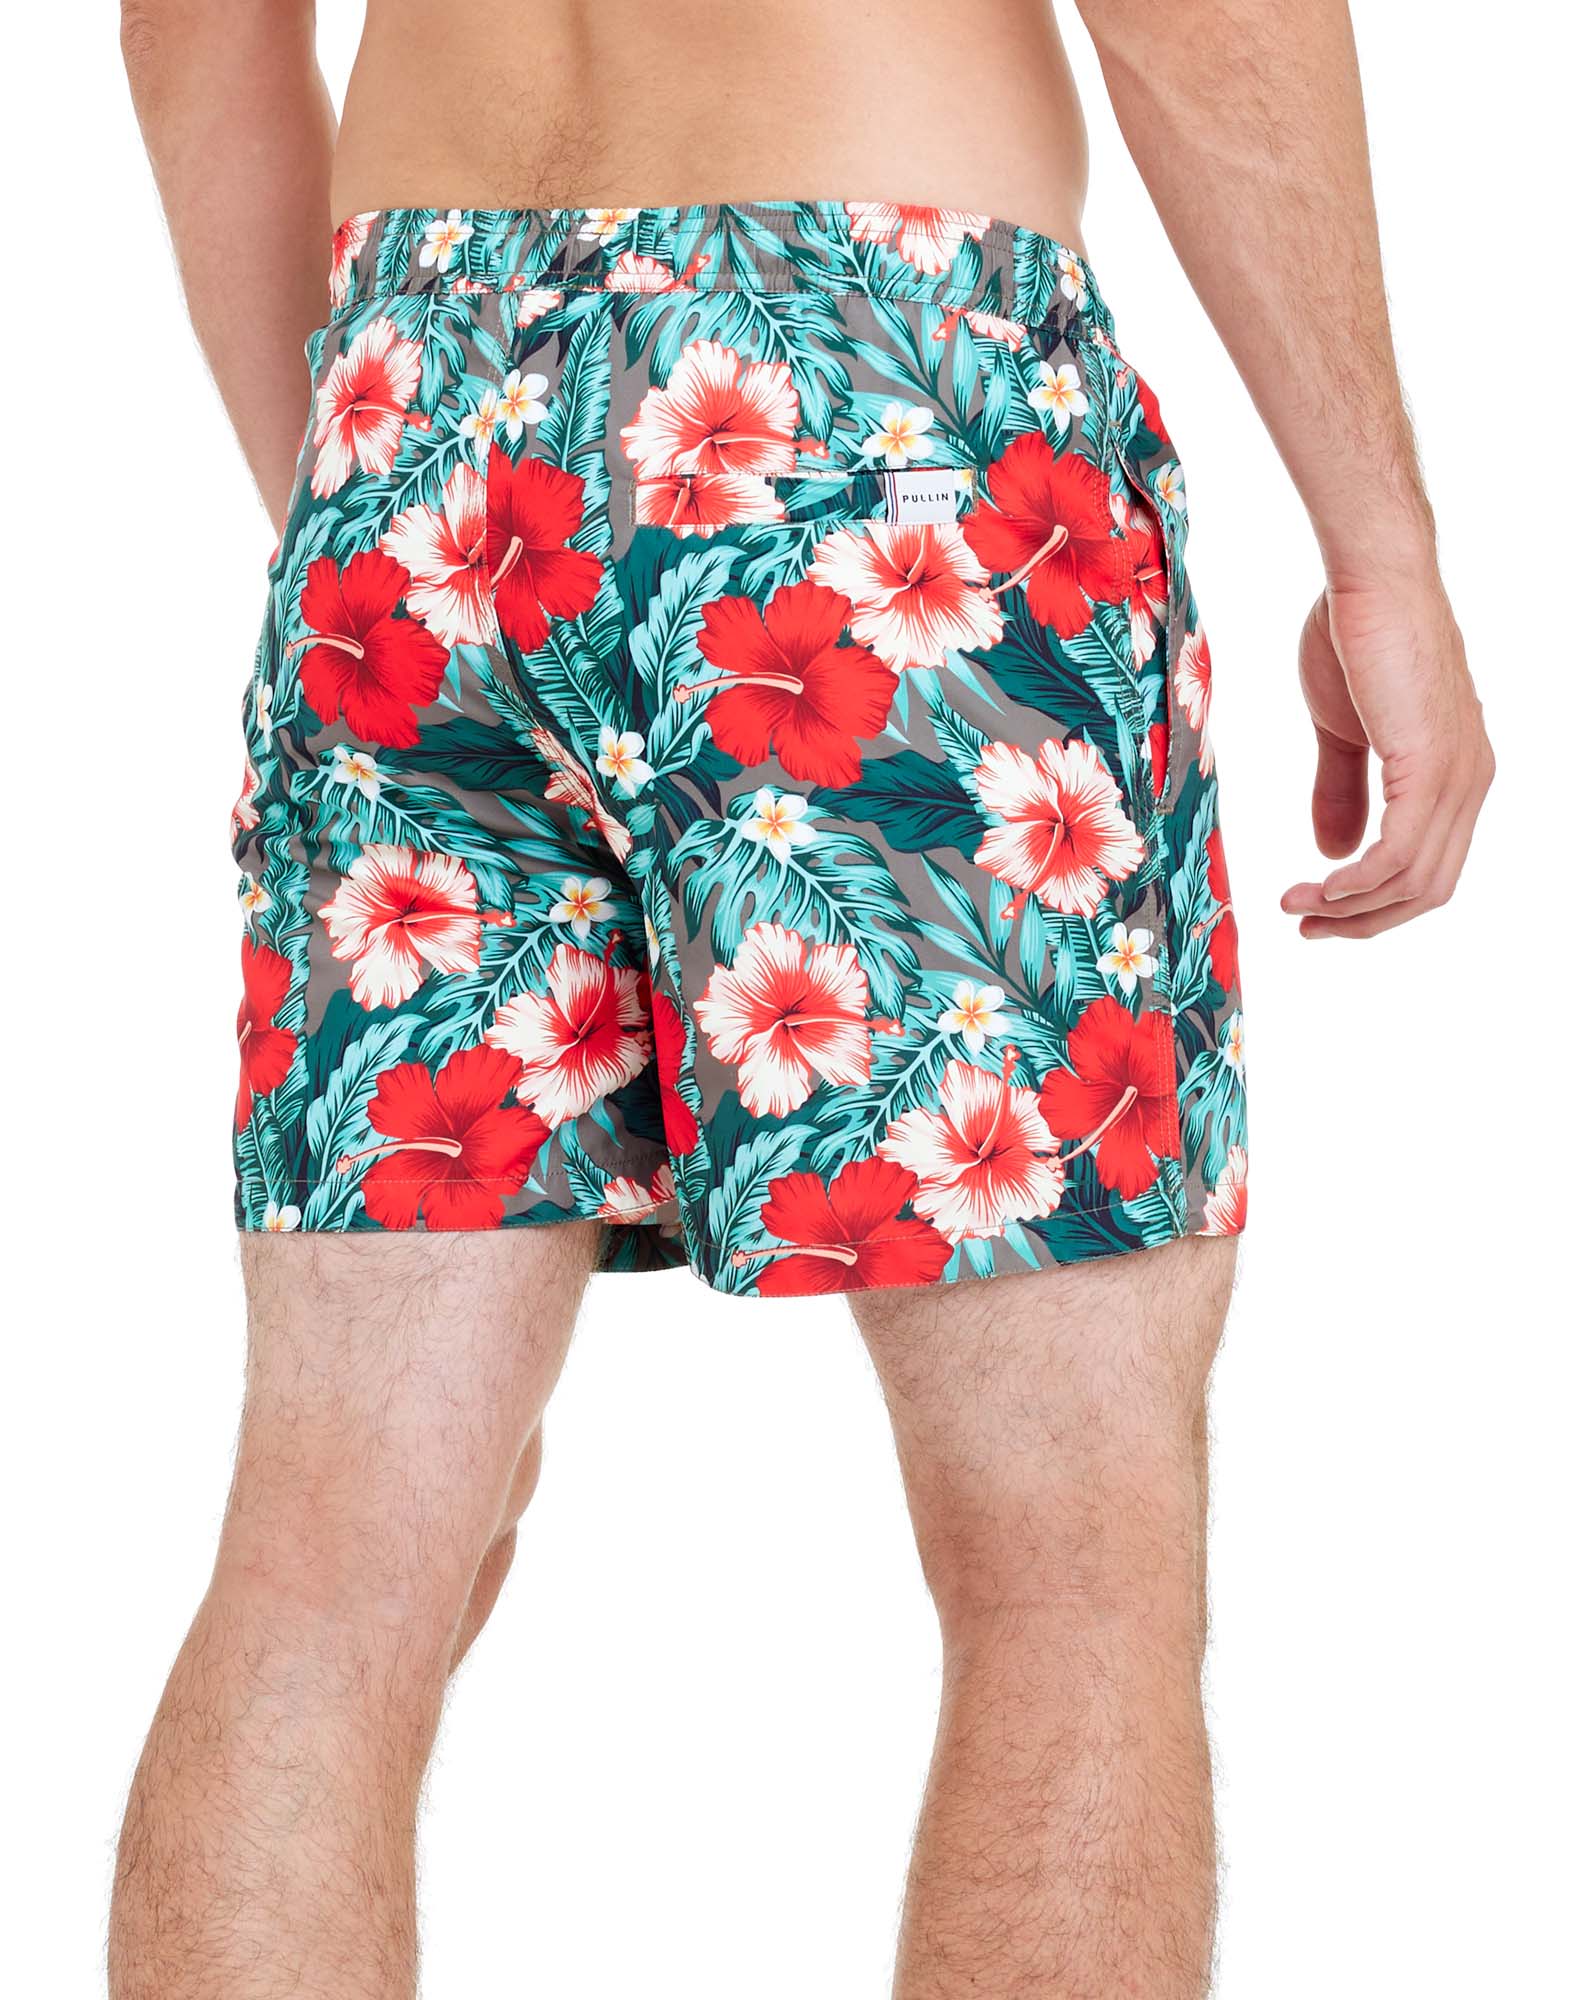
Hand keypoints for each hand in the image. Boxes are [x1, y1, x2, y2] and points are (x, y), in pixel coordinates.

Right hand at [1280, 575, 1492, 937]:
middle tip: (1304, 925)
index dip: (1374, 903)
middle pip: (1427, 888)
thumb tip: (1332, 853)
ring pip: (1413, 879)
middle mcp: (1470, 782)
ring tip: (1296, 905)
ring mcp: (1456, 777)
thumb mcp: (1344, 731)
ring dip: (1350, 907)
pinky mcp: (1431, 767)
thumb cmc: (1357, 637)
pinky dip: (1360, 883)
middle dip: (1362, 920)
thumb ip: (1342, 790)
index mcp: (1456, 775)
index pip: (1428, 867)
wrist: (1369, 581)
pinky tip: (1323, 888)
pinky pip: (1400, 853)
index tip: (1316, 911)